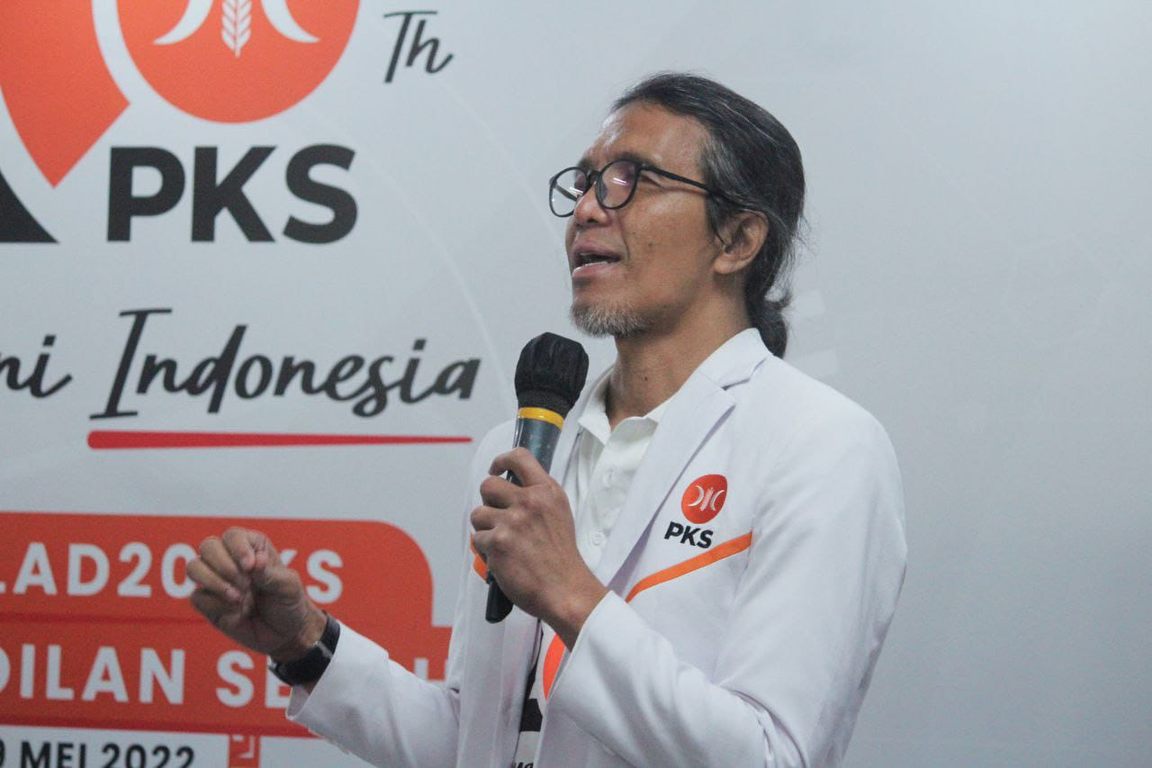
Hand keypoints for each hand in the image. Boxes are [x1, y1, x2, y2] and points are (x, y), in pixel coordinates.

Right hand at [187, 527, 326, 661]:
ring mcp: (217, 581)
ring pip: (194, 567)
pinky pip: (197, 597)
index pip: (233, 535)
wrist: (285, 634)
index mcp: (253, 547)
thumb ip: (269, 573)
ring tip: (238, 598)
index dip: (238, 548)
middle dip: (224, 565)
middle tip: (245, 584)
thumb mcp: (288, 586)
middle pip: (208, 546)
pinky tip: (236, 613)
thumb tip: (256, 560)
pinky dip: (216, 605)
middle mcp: (230, 560)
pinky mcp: (208, 604)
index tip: (250, 567)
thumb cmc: (289, 602)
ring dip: (214, 582)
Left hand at [471, 448, 607, 646]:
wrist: (565, 590)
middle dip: (488, 500)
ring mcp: (512, 522)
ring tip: (502, 542)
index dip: (501, 461)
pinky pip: (477, 538)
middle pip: (488, 484)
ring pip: (478, 513)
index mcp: (547, 492)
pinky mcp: (497, 543)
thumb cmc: (562, 558)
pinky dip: (486, 549)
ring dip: (485, 527)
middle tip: (497, 515)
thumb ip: (538, 497)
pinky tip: (503, 557)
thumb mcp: (560, 514)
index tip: (497, 469)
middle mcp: (529, 502)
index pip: (519, 457)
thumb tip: (513, 487)